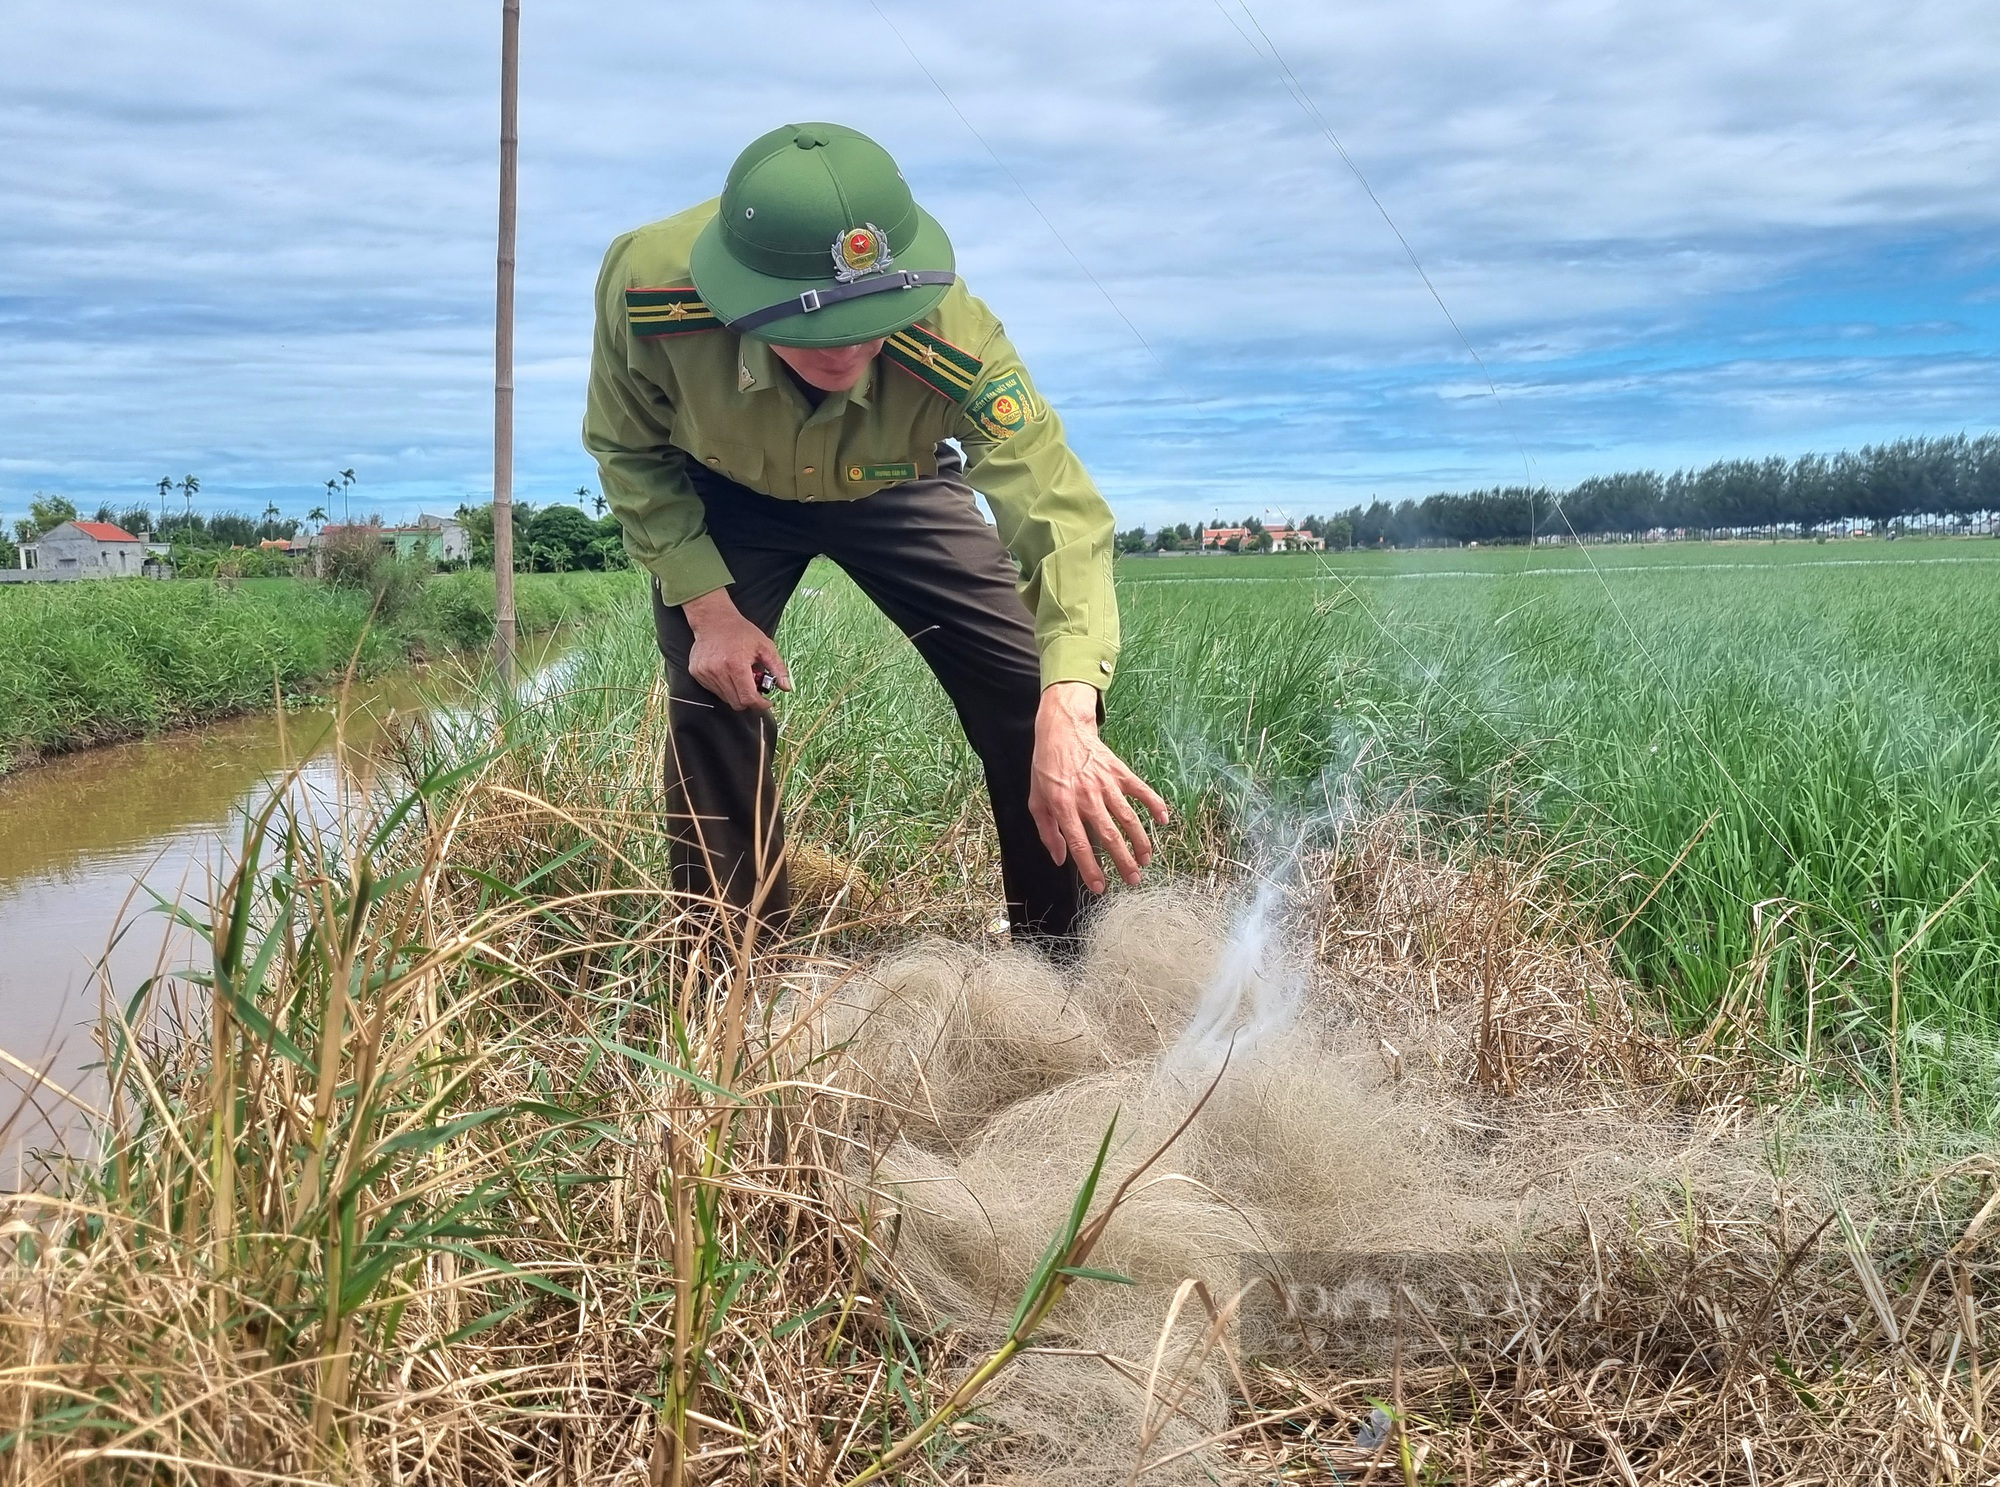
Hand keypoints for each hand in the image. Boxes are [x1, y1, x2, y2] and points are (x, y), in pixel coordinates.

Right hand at [683, 588, 789, 711]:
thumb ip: (777, 668)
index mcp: (736, 664)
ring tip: (740, 674)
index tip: (766, 702)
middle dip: (749, 699)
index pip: (748, 698)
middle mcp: (717, 671)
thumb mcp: (765, 646)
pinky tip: (727, 672)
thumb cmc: (740, 632)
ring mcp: (704, 673)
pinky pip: (714, 690)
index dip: (760, 705)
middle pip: (736, 702)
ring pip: (725, 698)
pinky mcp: (696, 673)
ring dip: (736, 692)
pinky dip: (724, 687)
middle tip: (754, 685)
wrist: (713, 620)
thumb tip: (786, 687)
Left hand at [1029, 681, 1170, 893]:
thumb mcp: (1036, 800)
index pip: (1080, 843)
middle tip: (1133, 880)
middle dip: (1123, 861)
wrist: (1063, 730)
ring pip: (1128, 817)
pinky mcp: (1120, 772)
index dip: (1091, 867)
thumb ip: (1047, 832)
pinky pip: (1141, 790)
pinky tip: (1163, 821)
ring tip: (1145, 860)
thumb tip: (1060, 859)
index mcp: (1063, 805)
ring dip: (1140, 841)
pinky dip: (1154, 805)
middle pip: (1109, 835)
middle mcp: (1087, 796)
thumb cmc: (1047, 769)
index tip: (1100, 886)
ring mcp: (1106, 783)